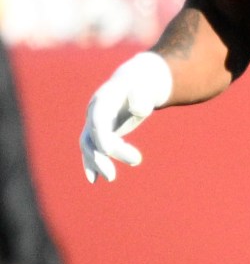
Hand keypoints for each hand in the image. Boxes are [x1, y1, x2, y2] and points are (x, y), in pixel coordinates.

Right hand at [80, 52, 172, 181]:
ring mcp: (94, 122)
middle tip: (114, 175)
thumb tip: (139, 110)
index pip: (98, 122)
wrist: (135, 83)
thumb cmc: (143, 87)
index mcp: (103, 100)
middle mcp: (94, 112)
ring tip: (110, 178)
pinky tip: (94, 180)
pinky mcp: (99, 132)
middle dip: (100, 156)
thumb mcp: (145, 90)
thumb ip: (142, 98)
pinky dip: (91, 163)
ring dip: (96, 163)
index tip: (108, 151)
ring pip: (89, 145)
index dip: (100, 137)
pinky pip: (91, 149)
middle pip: (92, 137)